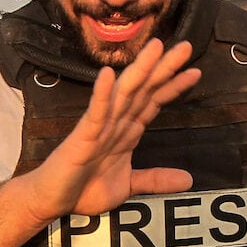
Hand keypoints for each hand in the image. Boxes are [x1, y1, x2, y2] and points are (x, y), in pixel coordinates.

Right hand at [23, 39, 200, 220]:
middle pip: (143, 90)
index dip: (173, 87)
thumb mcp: (128, 185)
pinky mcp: (81, 137)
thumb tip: (189, 180)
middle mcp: (114, 123)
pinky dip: (101, 95)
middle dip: (163, 68)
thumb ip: (155, 179)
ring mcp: (98, 127)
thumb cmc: (83, 189)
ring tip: (156, 48)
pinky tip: (107, 75)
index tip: (195, 72)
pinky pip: (94, 114)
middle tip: (186, 46)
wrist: (51, 201)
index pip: (153, 103)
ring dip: (139, 70)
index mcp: (125, 132)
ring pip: (123, 94)